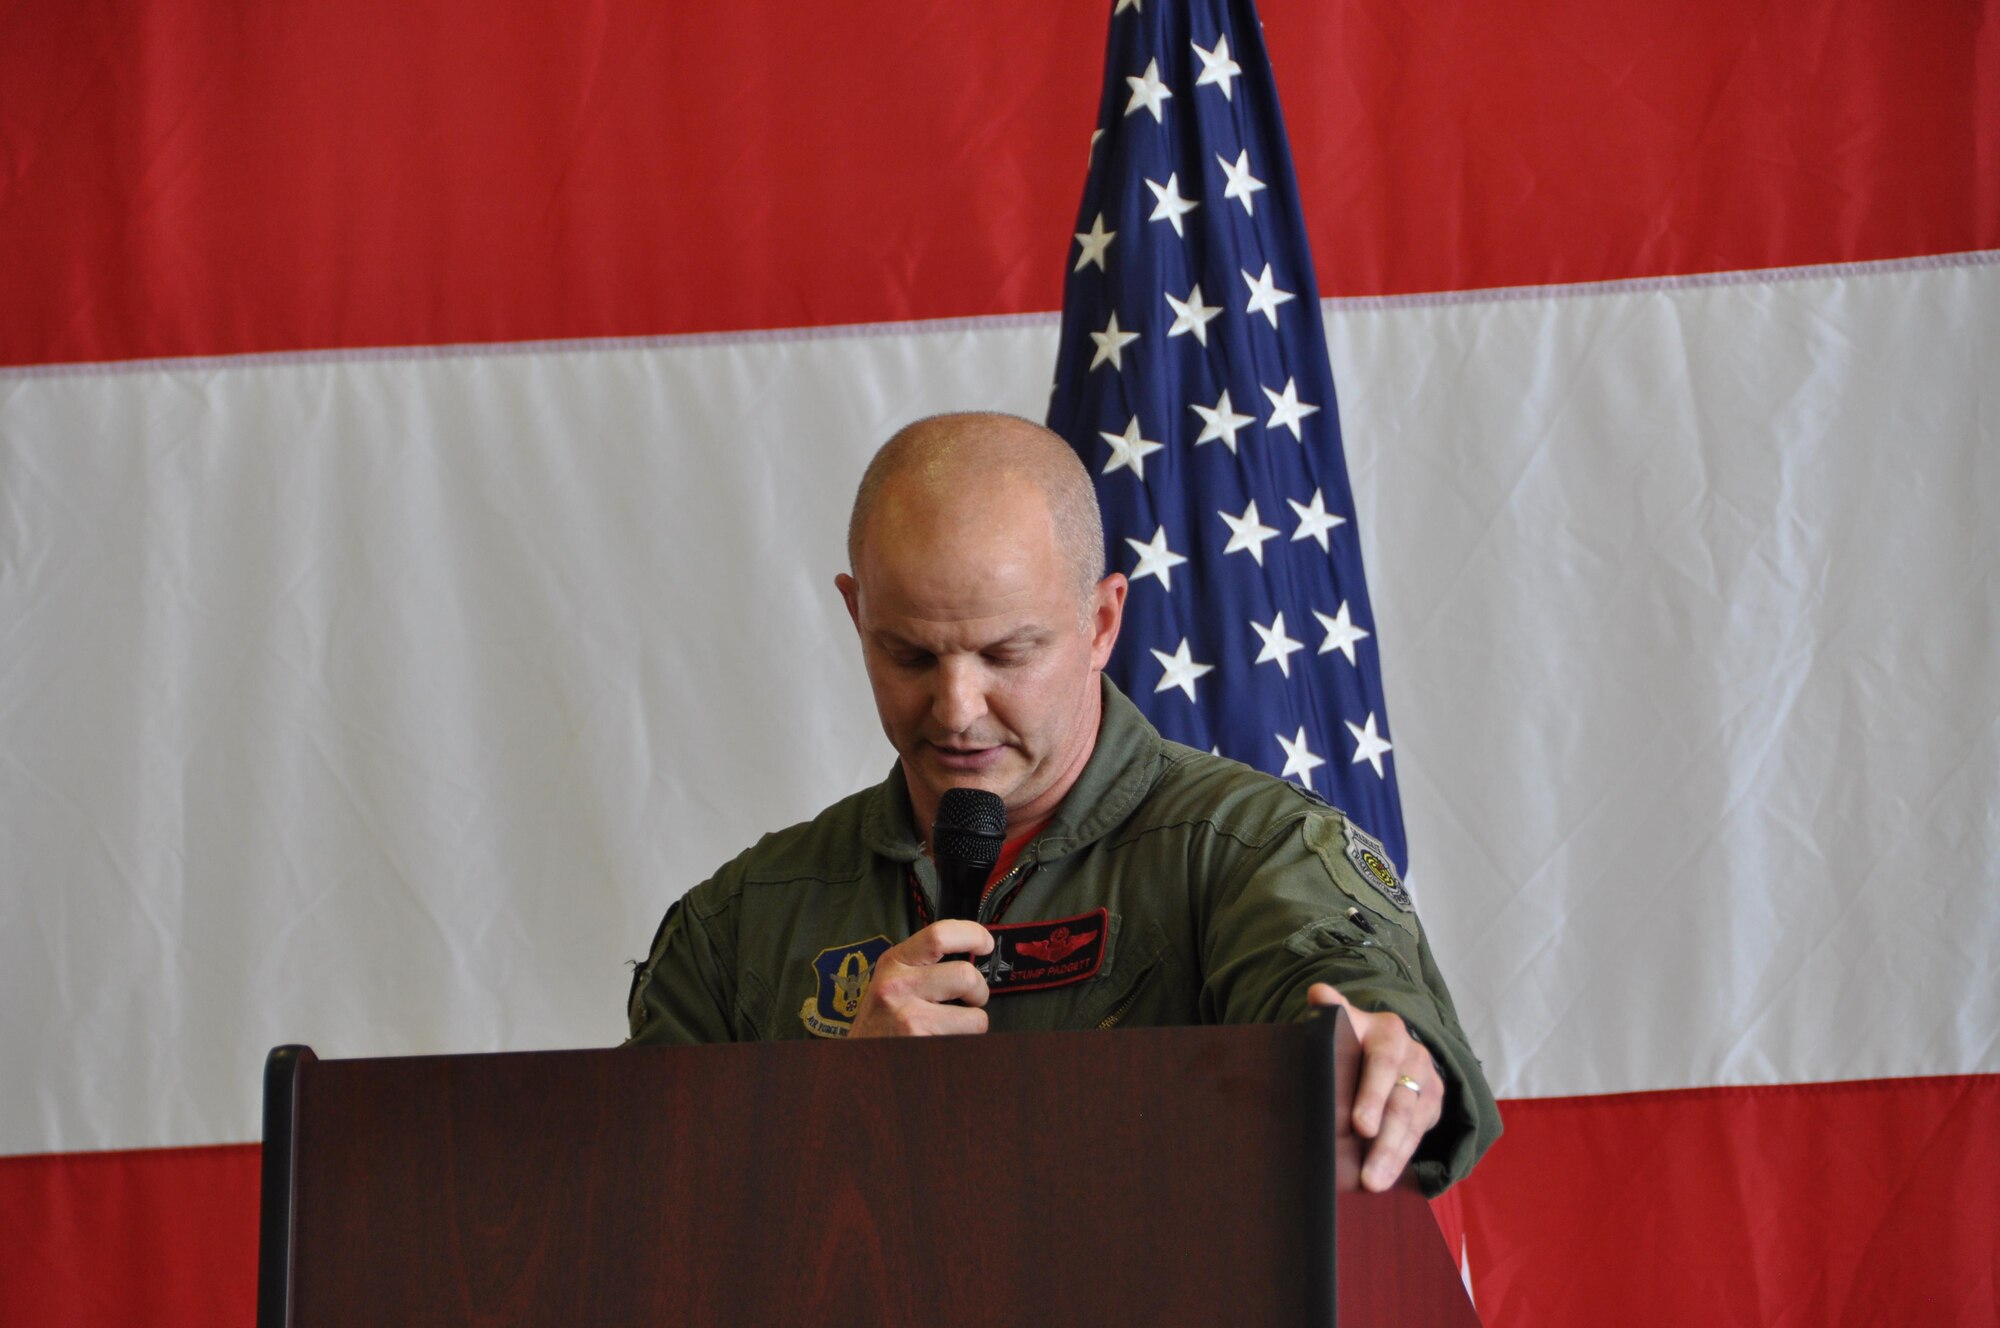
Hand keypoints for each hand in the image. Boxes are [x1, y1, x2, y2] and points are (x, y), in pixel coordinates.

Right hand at [849, 921, 995, 1037]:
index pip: (940, 934)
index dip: (972, 935)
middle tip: (971, 1000)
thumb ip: (923, 965)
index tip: (986, 943)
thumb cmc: (880, 1023)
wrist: (858, 1063)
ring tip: (955, 1026)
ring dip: (973, 1023)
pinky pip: (965, 1039)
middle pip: (966, 975)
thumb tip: (970, 952)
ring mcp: (909, 1015)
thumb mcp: (891, 982)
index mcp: (894, 962)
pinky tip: (944, 1041)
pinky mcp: (920, 1041)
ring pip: (974, 1014)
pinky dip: (964, 1042)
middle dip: (979, 991)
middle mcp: (898, 984)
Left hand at [1307, 984, 1442, 1190]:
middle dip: (1385, 1142)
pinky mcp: (1434, 1104)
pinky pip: (1420, 1135)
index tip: (1359, 1126)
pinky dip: (1404, 1158)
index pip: (1382, 1064)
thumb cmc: (1356, 1036)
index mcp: (1388, 1032)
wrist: (1392, 1042)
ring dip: (1394, 1158)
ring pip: (1413, 1125)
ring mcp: (1428, 1082)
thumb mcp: (1346, 1021)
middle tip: (1368, 1175)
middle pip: (1401, 1104)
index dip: (1372, 1096)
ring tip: (1374, 1185)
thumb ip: (1332, 1012)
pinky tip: (1389, 1178)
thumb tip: (1318, 993)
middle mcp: (1414, 1056)